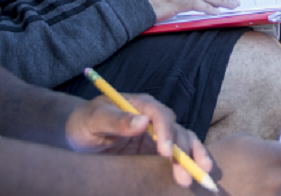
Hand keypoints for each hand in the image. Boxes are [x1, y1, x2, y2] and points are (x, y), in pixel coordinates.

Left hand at [64, 94, 211, 187]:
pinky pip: (180, 152)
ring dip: (194, 156)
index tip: (166, 152)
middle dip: (183, 151)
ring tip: (201, 174)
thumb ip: (117, 120)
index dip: (166, 132)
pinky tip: (198, 172)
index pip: (160, 114)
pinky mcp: (158, 149)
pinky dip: (192, 160)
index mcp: (141, 105)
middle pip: (176, 129)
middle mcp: (154, 117)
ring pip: (184, 140)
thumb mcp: (95, 120)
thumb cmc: (85, 123)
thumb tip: (142, 121)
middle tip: (185, 174)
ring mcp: (158, 133)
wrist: (79, 135)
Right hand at [207, 134, 280, 195]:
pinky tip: (254, 193)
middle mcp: (279, 179)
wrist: (201, 185)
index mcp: (277, 156)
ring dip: (280, 191)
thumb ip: (267, 147)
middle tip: (273, 174)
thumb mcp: (245, 140)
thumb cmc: (220, 158)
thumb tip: (278, 154)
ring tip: (261, 186)